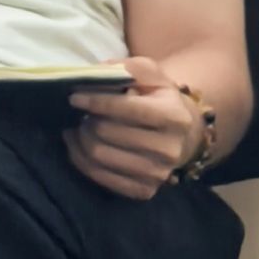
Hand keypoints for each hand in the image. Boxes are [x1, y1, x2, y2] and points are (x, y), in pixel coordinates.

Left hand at [67, 54, 205, 199]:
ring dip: (79, 139)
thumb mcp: (152, 75)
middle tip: (78, 113)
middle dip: (85, 120)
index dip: (94, 101)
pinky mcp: (145, 191)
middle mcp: (169, 149)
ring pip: (98, 156)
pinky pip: (99, 176)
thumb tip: (97, 72)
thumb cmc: (160, 100)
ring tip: (77, 127)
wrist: (184, 137)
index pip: (125, 108)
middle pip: (106, 133)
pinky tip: (78, 145)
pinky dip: (80, 159)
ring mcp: (158, 174)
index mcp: (174, 117)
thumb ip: (130, 68)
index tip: (74, 97)